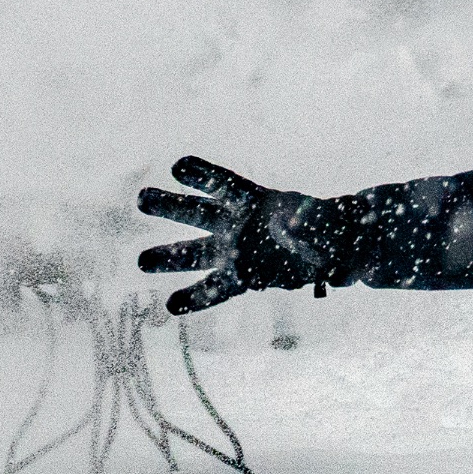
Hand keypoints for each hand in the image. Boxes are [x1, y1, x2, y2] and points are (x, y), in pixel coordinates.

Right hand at [135, 155, 328, 315]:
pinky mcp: (242, 276)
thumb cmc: (325, 225)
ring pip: (197, 251)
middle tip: (142, 199)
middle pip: (198, 212)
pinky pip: (215, 288)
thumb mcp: (320, 217)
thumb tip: (290, 227)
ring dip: (169, 256)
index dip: (202, 174)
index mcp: (254, 199)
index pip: (223, 183)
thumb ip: (304, 221)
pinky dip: (195, 297)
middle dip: (170, 205)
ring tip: (141, 261)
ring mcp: (235, 249)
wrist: (331, 248)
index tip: (178, 167)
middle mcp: (237, 222)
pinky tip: (172, 306)